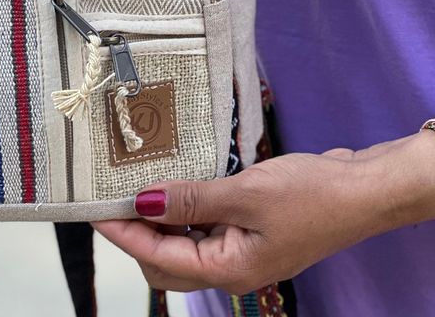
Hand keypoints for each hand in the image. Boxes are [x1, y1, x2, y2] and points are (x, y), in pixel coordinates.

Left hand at [93, 132, 434, 294]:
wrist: (362, 188)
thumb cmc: (311, 194)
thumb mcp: (245, 194)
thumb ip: (191, 200)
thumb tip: (143, 203)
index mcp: (231, 269)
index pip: (160, 258)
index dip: (125, 233)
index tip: (95, 211)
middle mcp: (233, 267)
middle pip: (168, 262)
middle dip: (136, 234)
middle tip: (111, 201)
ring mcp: (243, 251)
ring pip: (184, 246)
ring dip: (159, 223)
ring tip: (135, 191)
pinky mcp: (250, 231)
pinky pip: (204, 229)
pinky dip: (183, 213)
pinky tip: (175, 189)